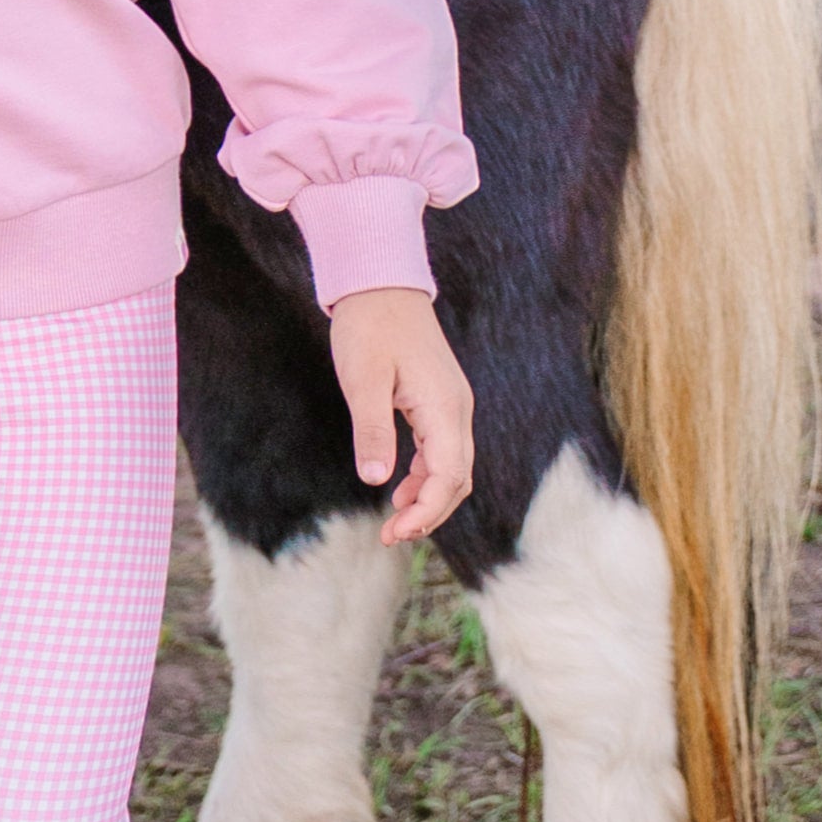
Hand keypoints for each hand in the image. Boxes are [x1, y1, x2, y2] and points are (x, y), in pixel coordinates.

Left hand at [328, 286, 475, 547]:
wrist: (381, 284)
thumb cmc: (369, 327)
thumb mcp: (363, 379)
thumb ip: (373, 429)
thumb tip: (376, 481)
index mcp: (444, 407)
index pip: (449, 476)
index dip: (427, 511)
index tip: (397, 532)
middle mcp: (457, 409)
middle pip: (458, 479)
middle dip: (428, 513)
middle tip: (390, 537)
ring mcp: (452, 405)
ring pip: (453, 468)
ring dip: (428, 498)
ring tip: (393, 522)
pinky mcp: (440, 401)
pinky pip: (443, 450)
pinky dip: (425, 476)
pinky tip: (399, 488)